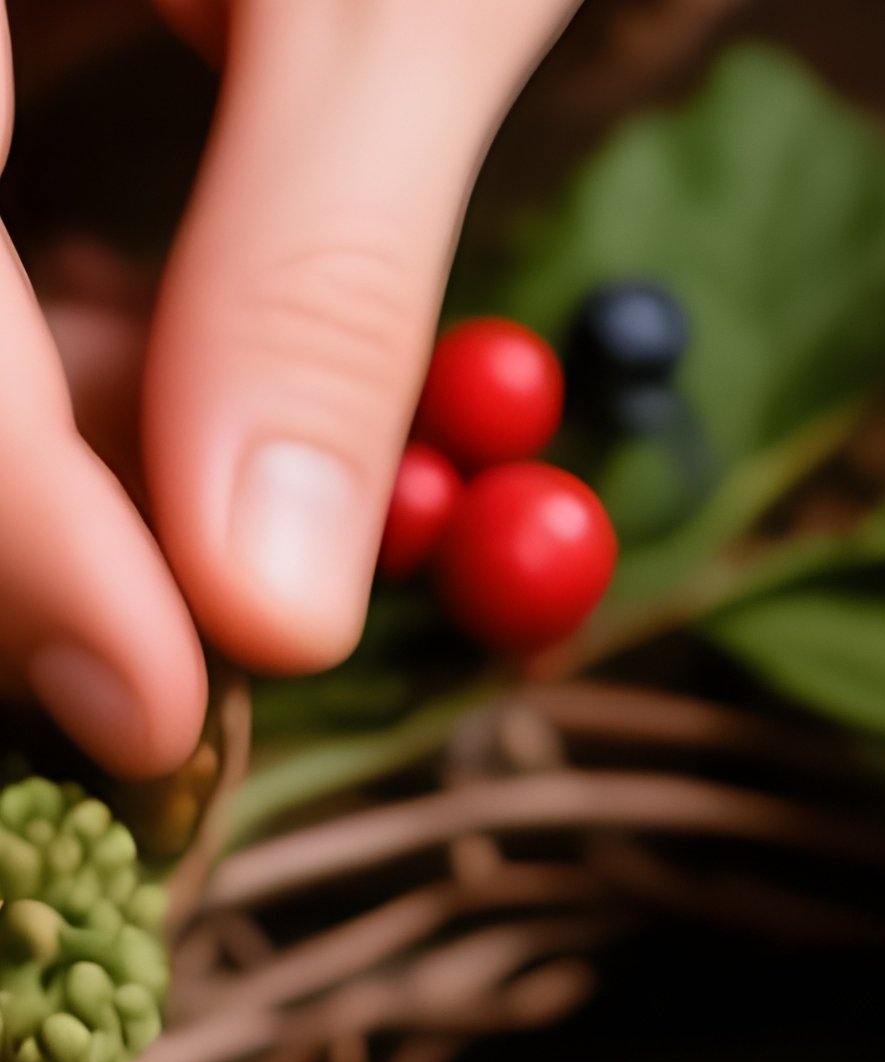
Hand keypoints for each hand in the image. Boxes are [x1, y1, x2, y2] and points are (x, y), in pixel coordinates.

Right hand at [0, 0, 576, 776]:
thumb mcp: (389, 2)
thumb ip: (315, 289)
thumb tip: (269, 611)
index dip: (10, 525)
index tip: (149, 711)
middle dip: (22, 509)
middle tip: (157, 665)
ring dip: (52, 455)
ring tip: (201, 525)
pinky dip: (56, 356)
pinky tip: (168, 388)